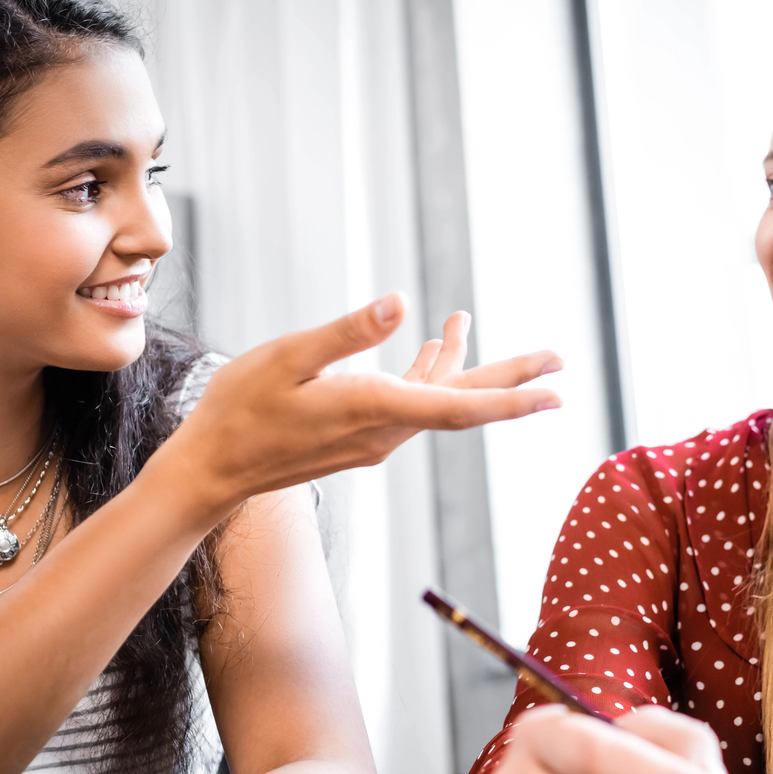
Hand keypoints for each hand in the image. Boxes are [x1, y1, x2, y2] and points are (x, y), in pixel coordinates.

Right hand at [160, 295, 560, 517]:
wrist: (212, 470)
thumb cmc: (240, 409)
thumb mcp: (288, 358)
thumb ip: (348, 332)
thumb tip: (401, 303)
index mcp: (372, 409)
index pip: (458, 405)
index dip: (510, 396)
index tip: (554, 391)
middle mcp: (383, 431)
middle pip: (462, 403)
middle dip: (512, 380)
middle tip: (560, 361)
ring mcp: (373, 436)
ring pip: (434, 399)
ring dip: (460, 363)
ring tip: (467, 319)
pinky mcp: (359, 435)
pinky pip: (408, 402)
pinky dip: (425, 372)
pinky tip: (430, 345)